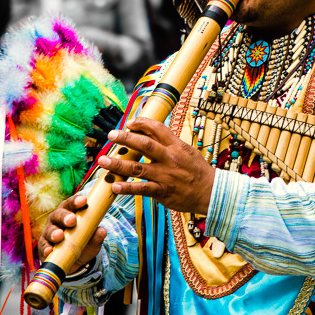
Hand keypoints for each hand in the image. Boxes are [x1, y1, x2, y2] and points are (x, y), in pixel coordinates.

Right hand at [38, 193, 107, 273]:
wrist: (74, 262)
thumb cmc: (84, 243)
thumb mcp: (93, 240)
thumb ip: (97, 236)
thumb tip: (102, 231)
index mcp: (70, 212)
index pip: (72, 204)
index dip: (76, 201)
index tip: (83, 200)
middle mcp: (57, 220)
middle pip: (59, 215)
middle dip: (65, 217)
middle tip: (72, 220)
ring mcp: (49, 232)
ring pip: (50, 230)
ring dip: (54, 233)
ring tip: (59, 236)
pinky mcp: (43, 246)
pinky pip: (43, 246)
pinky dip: (46, 248)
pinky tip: (50, 250)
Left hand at [99, 116, 215, 214]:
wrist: (211, 191)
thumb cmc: (197, 171)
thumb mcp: (186, 151)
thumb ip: (168, 143)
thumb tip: (148, 132)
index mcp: (176, 146)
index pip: (157, 129)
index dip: (141, 123)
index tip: (129, 123)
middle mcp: (170, 158)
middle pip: (144, 144)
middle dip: (125, 139)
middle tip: (111, 135)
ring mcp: (166, 175)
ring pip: (138, 168)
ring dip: (118, 164)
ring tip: (103, 161)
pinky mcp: (163, 191)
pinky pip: (142, 189)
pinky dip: (128, 188)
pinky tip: (115, 186)